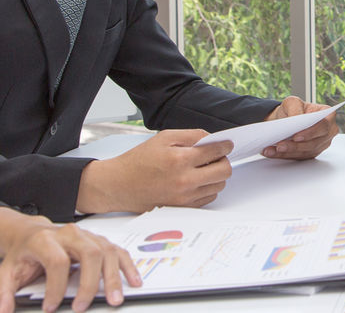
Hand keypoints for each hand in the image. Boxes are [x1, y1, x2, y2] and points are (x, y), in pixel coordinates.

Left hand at [0, 208, 140, 312]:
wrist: (31, 234)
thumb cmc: (23, 254)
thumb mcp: (4, 273)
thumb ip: (1, 294)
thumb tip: (4, 311)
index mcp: (45, 240)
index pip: (57, 261)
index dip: (56, 287)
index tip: (51, 307)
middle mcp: (69, 234)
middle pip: (89, 253)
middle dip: (89, 282)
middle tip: (83, 306)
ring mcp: (88, 236)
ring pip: (107, 251)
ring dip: (113, 277)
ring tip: (114, 299)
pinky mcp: (99, 241)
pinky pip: (118, 252)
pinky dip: (127, 267)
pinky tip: (133, 281)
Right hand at [76, 129, 232, 213]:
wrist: (117, 186)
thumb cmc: (138, 160)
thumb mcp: (164, 138)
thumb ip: (192, 135)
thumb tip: (213, 139)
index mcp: (180, 160)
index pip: (217, 152)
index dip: (225, 145)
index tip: (227, 144)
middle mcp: (184, 181)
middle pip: (224, 171)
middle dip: (223, 161)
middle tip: (216, 156)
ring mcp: (184, 197)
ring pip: (219, 186)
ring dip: (216, 175)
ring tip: (203, 168)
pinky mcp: (182, 208)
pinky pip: (208, 198)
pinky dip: (207, 188)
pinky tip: (196, 180)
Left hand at [262, 96, 338, 158]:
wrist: (286, 119)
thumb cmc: (293, 109)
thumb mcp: (293, 102)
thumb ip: (295, 108)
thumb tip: (296, 119)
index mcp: (328, 115)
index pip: (324, 126)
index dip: (311, 133)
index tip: (296, 137)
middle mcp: (328, 131)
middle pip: (314, 143)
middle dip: (296, 146)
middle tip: (280, 146)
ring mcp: (321, 144)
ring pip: (306, 152)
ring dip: (288, 153)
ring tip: (273, 150)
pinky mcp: (311, 153)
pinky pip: (299, 157)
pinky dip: (284, 156)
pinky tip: (272, 153)